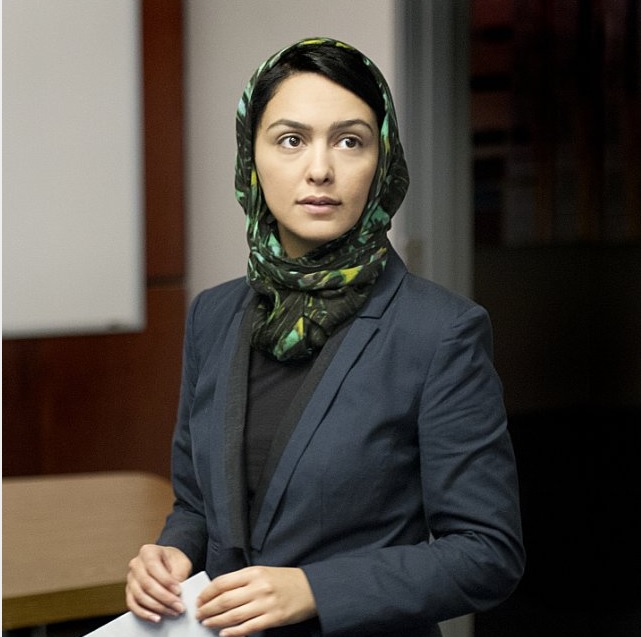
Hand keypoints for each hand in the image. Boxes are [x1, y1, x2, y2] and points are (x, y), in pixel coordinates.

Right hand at [126, 544, 192, 622]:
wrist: (168, 562)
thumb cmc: (174, 561)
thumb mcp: (181, 563)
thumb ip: (178, 576)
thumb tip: (175, 594)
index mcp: (148, 551)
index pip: (154, 567)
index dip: (166, 581)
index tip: (178, 591)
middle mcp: (136, 564)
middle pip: (146, 584)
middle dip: (164, 598)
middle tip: (178, 606)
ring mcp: (130, 578)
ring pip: (140, 596)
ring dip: (157, 607)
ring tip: (172, 612)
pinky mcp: (129, 592)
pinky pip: (133, 605)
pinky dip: (144, 613)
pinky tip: (156, 617)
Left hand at [195, 566, 316, 636]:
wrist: (311, 588)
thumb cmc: (285, 580)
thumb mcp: (263, 572)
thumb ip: (243, 581)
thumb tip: (219, 593)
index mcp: (254, 572)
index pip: (223, 582)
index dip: (207, 593)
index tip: (200, 599)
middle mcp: (258, 587)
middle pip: (225, 600)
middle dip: (208, 608)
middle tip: (199, 614)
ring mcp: (266, 603)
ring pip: (233, 615)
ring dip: (216, 621)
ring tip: (207, 623)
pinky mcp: (273, 618)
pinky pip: (248, 627)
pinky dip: (234, 632)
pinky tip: (224, 634)